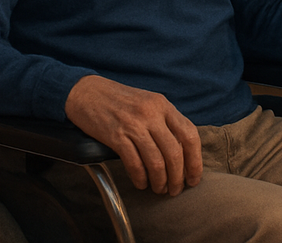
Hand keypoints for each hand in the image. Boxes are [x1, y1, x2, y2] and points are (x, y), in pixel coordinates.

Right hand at [64, 75, 201, 195]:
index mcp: (162, 105)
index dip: (195, 160)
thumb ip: (164, 121)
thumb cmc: (118, 100)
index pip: (189, 135)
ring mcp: (133, 124)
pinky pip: (134, 163)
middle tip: (175, 190)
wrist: (85, 92)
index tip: (194, 177)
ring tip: (158, 189)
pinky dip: (140, 178)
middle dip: (178, 177)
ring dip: (160, 181)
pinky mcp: (116, 135)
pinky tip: (141, 183)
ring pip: (156, 161)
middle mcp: (151, 113)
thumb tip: (181, 151)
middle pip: (174, 153)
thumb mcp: (147, 103)